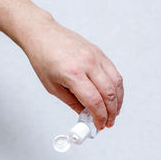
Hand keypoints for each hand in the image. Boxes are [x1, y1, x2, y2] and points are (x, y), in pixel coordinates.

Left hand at [23, 15, 123, 129]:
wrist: (42, 34)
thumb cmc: (43, 58)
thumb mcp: (53, 87)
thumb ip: (72, 102)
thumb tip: (86, 114)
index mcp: (73, 74)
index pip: (94, 101)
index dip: (100, 117)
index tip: (100, 125)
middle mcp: (87, 63)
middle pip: (109, 93)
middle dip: (112, 112)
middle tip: (109, 122)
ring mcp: (96, 56)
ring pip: (116, 82)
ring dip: (118, 101)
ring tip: (114, 112)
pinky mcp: (99, 52)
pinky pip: (114, 72)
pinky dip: (117, 87)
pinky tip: (113, 96)